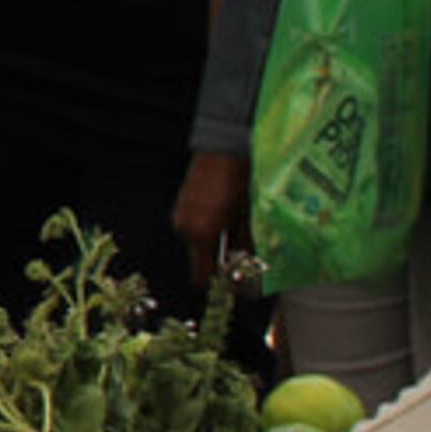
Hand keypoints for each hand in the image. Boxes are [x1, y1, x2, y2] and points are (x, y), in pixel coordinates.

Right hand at [172, 151, 250, 291]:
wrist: (225, 146)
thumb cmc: (240, 180)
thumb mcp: (248, 216)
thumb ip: (245, 244)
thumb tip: (248, 263)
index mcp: (200, 233)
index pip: (202, 274)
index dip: (219, 283)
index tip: (234, 286)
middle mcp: (185, 226)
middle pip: (200, 258)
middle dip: (220, 261)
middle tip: (243, 258)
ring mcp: (181, 213)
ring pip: (198, 241)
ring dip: (216, 243)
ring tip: (238, 234)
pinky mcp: (183, 202)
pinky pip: (195, 225)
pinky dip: (209, 228)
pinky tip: (227, 217)